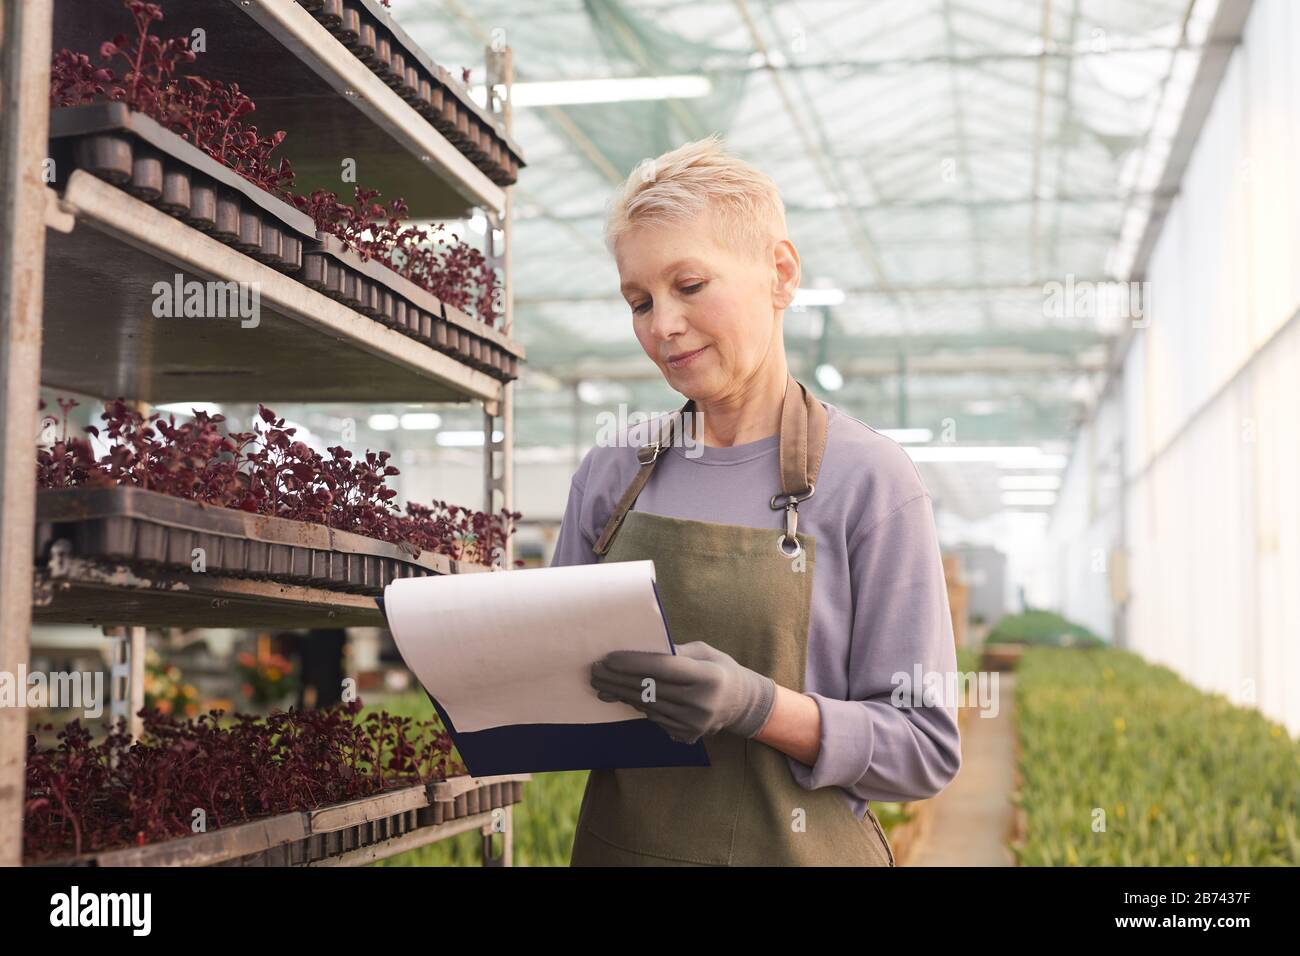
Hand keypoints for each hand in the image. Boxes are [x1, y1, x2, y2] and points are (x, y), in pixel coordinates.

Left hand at [589, 641, 775, 743]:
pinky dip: (634, 705)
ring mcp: (694, 723)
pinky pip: (653, 717)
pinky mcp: (686, 735)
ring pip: (647, 706)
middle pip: (650, 689)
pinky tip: (618, 694)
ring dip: (620, 693)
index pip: (663, 668)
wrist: (740, 703)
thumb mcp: (703, 651)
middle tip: (594, 669)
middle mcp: (702, 703)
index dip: (633, 663)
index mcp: (708, 676)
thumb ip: (673, 652)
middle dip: (618, 678)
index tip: (608, 657)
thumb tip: (637, 650)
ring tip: (600, 681)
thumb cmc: (717, 668)